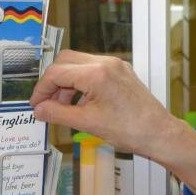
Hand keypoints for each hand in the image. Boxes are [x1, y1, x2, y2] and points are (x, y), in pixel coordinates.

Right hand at [30, 50, 178, 157]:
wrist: (159, 133)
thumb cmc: (130, 130)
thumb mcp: (87, 123)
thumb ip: (58, 114)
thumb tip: (39, 110)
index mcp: (96, 73)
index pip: (56, 73)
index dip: (41, 89)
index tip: (36, 104)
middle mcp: (105, 63)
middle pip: (65, 61)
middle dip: (52, 81)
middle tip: (47, 103)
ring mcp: (115, 65)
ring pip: (78, 64)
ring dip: (66, 82)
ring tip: (63, 107)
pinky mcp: (121, 71)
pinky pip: (93, 69)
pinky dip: (81, 82)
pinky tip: (80, 103)